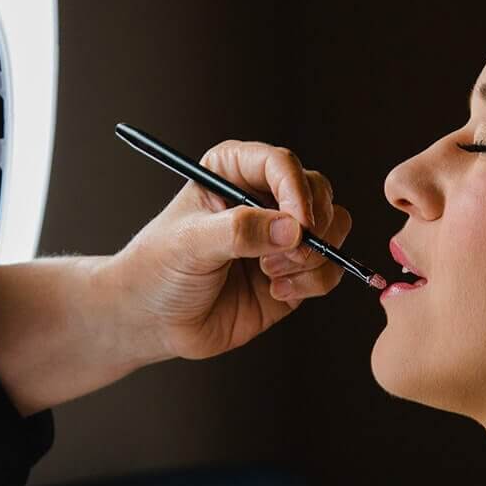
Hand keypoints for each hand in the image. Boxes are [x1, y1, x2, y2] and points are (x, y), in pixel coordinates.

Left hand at [104, 140, 354, 360]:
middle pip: (318, 192)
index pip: (281, 164)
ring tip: (271, 274)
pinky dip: (313, 282)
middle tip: (285, 254)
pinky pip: (328, 269)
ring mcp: (281, 237)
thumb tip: (293, 228)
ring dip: (310, 257)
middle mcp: (263, 199)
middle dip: (311, 226)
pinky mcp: (294, 273)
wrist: (152, 321)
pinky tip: (276, 291)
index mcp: (233, 172)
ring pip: (333, 228)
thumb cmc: (158, 270)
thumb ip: (240, 231)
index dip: (297, 191)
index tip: (299, 224)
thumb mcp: (190, 243)